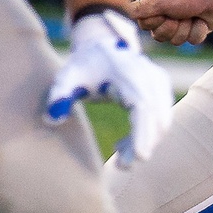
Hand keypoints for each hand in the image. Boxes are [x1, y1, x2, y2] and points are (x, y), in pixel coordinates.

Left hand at [45, 9, 174, 158]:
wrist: (100, 46)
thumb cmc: (82, 66)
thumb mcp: (66, 78)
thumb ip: (58, 96)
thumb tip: (51, 119)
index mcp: (128, 73)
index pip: (143, 107)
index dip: (143, 133)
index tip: (138, 158)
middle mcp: (149, 75)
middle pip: (157, 117)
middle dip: (144, 144)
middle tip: (122, 166)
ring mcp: (158, 81)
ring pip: (161, 121)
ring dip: (145, 142)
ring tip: (118, 152)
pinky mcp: (161, 88)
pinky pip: (161, 118)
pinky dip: (148, 135)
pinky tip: (125, 143)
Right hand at [131, 0, 212, 45]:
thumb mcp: (160, 0)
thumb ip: (141, 9)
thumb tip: (125, 12)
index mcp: (153, 2)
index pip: (144, 24)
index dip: (155, 23)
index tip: (163, 12)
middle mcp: (165, 12)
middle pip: (159, 36)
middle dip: (171, 28)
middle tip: (179, 15)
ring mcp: (181, 21)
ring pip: (176, 41)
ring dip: (185, 29)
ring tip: (192, 16)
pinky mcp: (195, 28)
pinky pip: (192, 41)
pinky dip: (198, 30)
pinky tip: (202, 19)